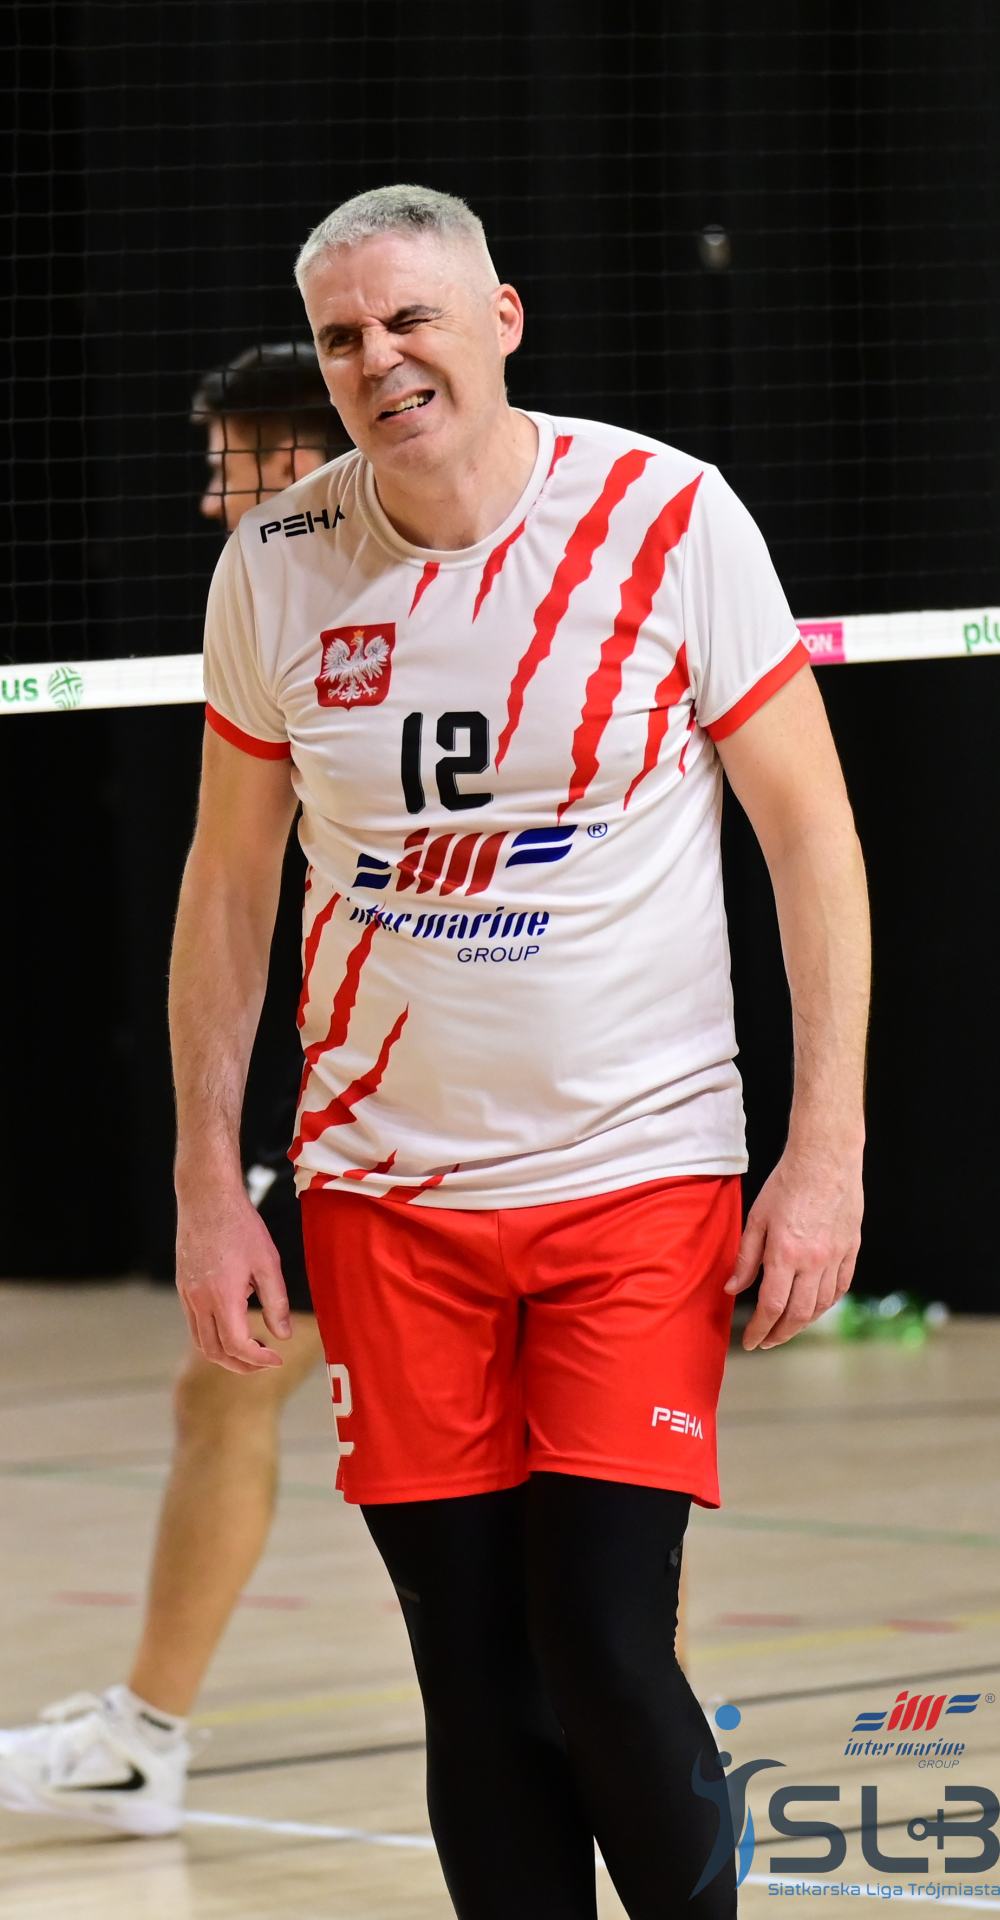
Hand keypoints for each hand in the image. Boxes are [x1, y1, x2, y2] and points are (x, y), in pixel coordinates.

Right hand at [176, 1185, 290, 1372]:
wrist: (207, 1198)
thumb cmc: (240, 1226)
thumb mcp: (268, 1263)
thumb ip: (277, 1303)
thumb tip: (283, 1335)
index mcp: (222, 1296)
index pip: (236, 1345)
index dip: (258, 1359)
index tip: (277, 1359)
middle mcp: (199, 1301)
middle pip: (215, 1352)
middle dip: (241, 1365)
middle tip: (266, 1362)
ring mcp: (187, 1295)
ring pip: (201, 1342)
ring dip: (225, 1354)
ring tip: (252, 1350)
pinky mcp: (183, 1288)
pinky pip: (195, 1324)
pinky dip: (213, 1336)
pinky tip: (234, 1325)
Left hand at [725, 1147, 862, 1349]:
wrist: (826, 1158)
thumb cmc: (787, 1183)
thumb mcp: (756, 1219)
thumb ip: (746, 1258)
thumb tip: (732, 1288)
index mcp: (785, 1254)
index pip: (771, 1307)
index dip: (759, 1329)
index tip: (750, 1341)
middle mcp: (814, 1261)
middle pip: (798, 1314)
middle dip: (780, 1334)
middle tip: (767, 1341)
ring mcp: (836, 1257)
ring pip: (821, 1305)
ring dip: (803, 1323)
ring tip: (787, 1327)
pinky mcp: (851, 1249)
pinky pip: (841, 1287)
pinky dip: (827, 1303)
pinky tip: (815, 1306)